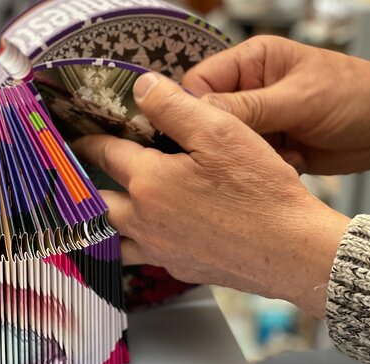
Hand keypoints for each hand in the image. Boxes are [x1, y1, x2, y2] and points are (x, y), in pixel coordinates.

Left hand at [72, 73, 350, 317]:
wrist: (291, 251)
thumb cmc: (259, 191)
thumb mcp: (219, 132)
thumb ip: (173, 107)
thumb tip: (141, 88)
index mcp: (148, 182)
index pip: (104, 154)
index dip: (89, 141)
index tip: (78, 138)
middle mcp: (144, 220)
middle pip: (98, 203)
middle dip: (90, 185)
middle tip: (90, 174)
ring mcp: (159, 250)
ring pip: (114, 237)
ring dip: (108, 221)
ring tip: (112, 209)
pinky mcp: (179, 268)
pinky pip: (144, 257)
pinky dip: (138, 244)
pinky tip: (153, 235)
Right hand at [183, 36, 369, 176]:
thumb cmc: (358, 97)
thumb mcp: (299, 99)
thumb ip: (247, 108)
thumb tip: (195, 113)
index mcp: (251, 61)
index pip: (199, 83)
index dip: (191, 109)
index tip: (194, 134)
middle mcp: (248, 89)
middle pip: (208, 118)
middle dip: (223, 139)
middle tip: (243, 152)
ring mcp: (258, 120)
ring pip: (226, 145)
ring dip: (248, 156)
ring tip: (281, 155)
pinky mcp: (269, 146)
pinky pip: (247, 162)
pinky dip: (265, 168)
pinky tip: (292, 163)